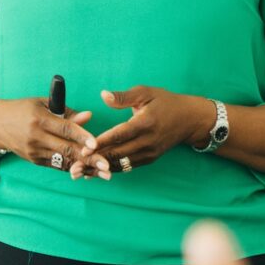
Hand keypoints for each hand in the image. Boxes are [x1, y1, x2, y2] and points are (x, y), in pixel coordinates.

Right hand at [0, 98, 105, 178]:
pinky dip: (73, 169)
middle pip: (66, 149)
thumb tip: (89, 117)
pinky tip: (89, 173)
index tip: (96, 143)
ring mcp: (34, 151)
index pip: (64, 128)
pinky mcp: (34, 160)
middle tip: (107, 165)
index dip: (81, 135)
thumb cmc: (22, 110)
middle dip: (88, 158)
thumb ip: (66, 112)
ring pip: (63, 161)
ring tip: (103, 174)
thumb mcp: (42, 104)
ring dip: (85, 168)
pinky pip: (57, 166)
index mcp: (39, 118)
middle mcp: (36, 137)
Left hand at [85, 88, 211, 177]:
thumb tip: (103, 95)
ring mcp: (149, 153)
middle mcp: (147, 141)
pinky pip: (127, 166)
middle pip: (118, 154)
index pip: (120, 135)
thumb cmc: (165, 102)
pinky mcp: (149, 159)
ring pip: (121, 164)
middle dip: (95, 160)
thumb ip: (123, 96)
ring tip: (80, 172)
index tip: (84, 148)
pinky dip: (111, 169)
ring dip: (101, 168)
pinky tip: (96, 171)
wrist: (190, 120)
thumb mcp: (146, 92)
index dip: (101, 142)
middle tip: (74, 165)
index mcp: (145, 123)